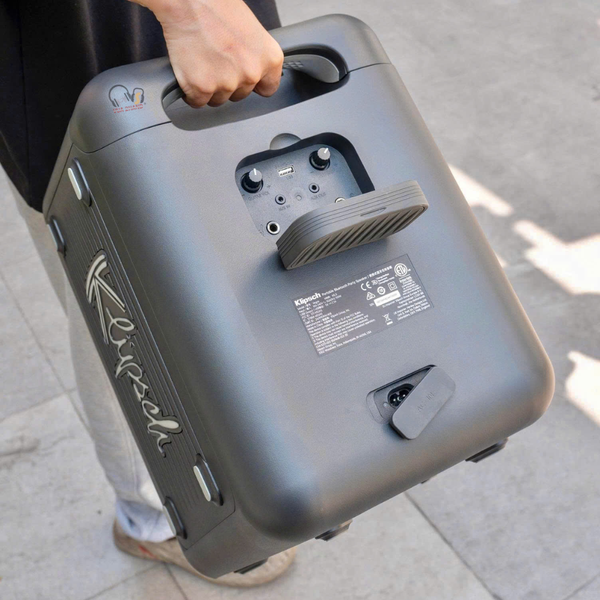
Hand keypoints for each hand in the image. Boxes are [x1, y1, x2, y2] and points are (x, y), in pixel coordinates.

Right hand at [133, 0, 283, 107]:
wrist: (189, 0)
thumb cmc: (217, 6)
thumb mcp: (252, 30)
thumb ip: (255, 56)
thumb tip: (251, 72)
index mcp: (269, 59)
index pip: (268, 88)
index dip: (254, 84)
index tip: (244, 78)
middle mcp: (251, 74)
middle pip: (240, 95)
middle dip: (228, 83)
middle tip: (216, 60)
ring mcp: (227, 83)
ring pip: (218, 99)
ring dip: (209, 87)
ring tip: (202, 62)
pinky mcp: (202, 88)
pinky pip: (197, 101)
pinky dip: (191, 91)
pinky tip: (189, 72)